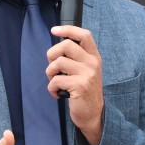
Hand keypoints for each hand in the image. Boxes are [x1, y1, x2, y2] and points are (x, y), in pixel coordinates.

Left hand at [47, 26, 104, 144]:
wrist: (94, 115)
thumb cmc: (85, 91)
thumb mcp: (86, 71)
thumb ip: (77, 58)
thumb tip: (58, 46)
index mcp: (94, 57)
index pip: (84, 35)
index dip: (67, 29)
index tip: (54, 30)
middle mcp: (93, 63)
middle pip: (66, 45)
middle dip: (52, 55)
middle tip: (53, 67)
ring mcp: (87, 74)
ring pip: (58, 62)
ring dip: (50, 73)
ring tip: (55, 82)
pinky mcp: (79, 86)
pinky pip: (56, 80)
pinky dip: (51, 88)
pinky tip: (57, 93)